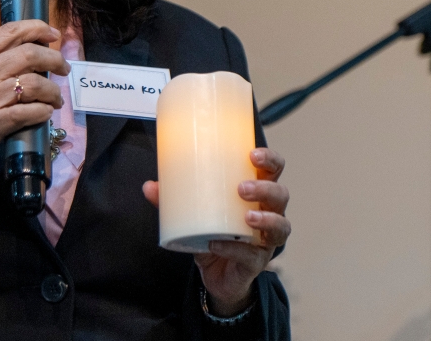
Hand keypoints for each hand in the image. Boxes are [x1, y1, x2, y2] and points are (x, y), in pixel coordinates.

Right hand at [0, 20, 69, 231]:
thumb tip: (21, 58)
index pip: (9, 31)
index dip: (37, 28)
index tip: (53, 34)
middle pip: (30, 54)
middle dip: (54, 59)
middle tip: (63, 68)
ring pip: (36, 83)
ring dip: (53, 91)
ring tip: (55, 99)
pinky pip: (31, 112)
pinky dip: (44, 112)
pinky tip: (44, 114)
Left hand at [142, 148, 289, 316]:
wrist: (217, 276)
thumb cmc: (213, 234)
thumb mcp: (194, 214)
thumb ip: (173, 201)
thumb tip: (149, 186)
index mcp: (256, 194)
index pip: (273, 170)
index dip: (270, 159)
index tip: (252, 154)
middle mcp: (268, 214)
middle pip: (281, 195)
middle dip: (265, 189)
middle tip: (241, 188)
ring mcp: (266, 240)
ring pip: (281, 226)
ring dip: (266, 219)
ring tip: (247, 216)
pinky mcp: (256, 263)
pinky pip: (252, 256)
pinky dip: (234, 250)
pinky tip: (217, 244)